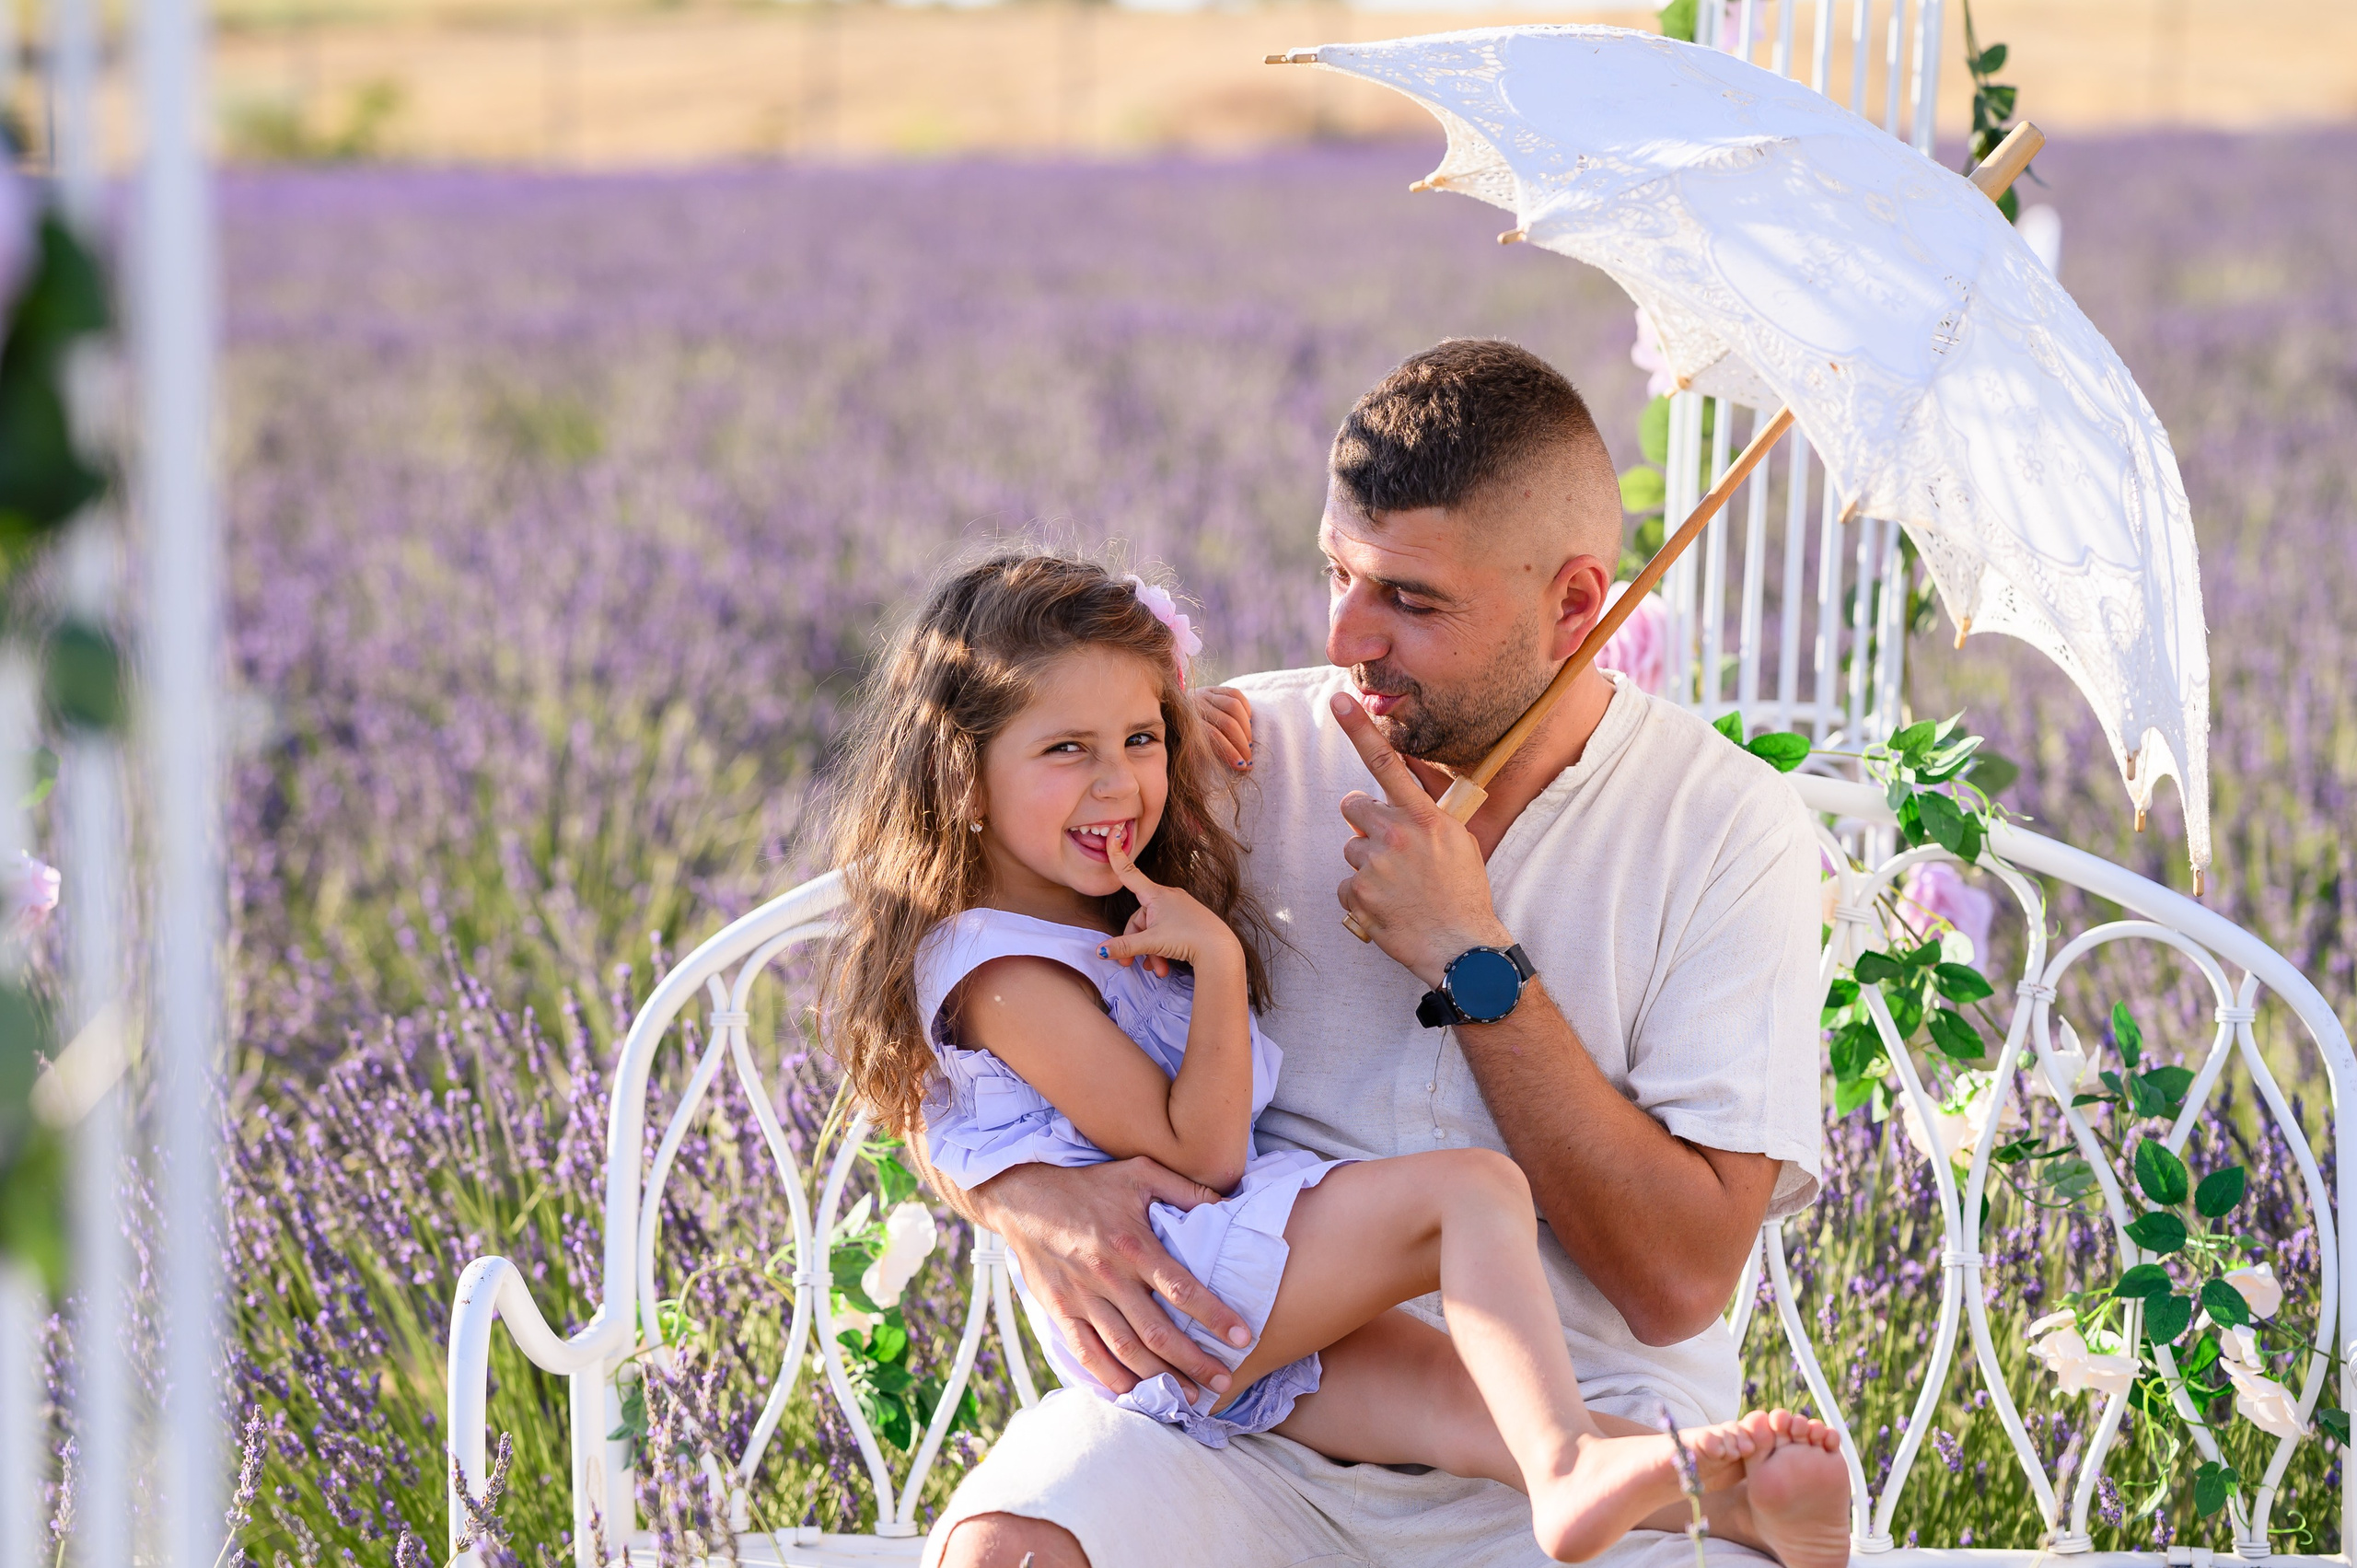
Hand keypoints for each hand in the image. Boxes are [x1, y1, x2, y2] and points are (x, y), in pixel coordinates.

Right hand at [967, 1157, 1251, 1396]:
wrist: (1024, 1197)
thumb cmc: (1088, 1186)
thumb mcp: (1140, 1173)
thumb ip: (1186, 1189)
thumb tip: (1230, 1199)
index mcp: (1134, 1245)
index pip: (1182, 1289)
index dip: (1215, 1316)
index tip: (1243, 1338)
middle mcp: (1109, 1277)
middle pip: (1157, 1332)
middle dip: (1194, 1362)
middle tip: (1223, 1381)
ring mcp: (1082, 1298)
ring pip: (1125, 1350)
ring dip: (1159, 1377)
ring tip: (1188, 1396)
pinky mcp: (1061, 1311)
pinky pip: (1087, 1354)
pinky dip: (1111, 1378)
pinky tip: (1134, 1394)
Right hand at [1100, 829, 1245, 979]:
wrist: (1220, 950)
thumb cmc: (1189, 939)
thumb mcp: (1152, 943)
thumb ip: (1124, 946)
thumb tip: (1100, 951)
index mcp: (1157, 895)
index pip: (1129, 873)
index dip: (1117, 855)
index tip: (1113, 834)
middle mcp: (1168, 897)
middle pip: (1139, 916)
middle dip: (1136, 942)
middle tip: (1130, 964)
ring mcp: (1180, 908)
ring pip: (1154, 929)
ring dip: (1151, 951)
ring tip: (1156, 969)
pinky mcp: (1189, 919)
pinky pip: (1167, 931)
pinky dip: (1162, 948)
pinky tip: (1164, 966)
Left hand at [1191, 686, 1253, 771]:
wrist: (1171, 713)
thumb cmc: (1183, 739)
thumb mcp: (1185, 749)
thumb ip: (1198, 755)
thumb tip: (1220, 769)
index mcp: (1187, 723)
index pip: (1213, 736)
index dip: (1230, 752)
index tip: (1242, 766)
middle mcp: (1195, 705)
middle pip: (1226, 723)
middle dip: (1242, 743)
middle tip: (1249, 758)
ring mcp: (1204, 694)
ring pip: (1234, 707)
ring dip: (1246, 727)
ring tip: (1249, 742)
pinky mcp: (1213, 687)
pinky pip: (1236, 694)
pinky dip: (1245, 709)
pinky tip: (1247, 723)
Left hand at [1329, 692, 1511, 985]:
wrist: (1461, 947)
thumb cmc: (1463, 891)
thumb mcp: (1458, 840)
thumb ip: (1429, 809)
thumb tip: (1405, 774)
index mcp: (1425, 819)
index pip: (1388, 765)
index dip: (1361, 730)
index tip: (1340, 700)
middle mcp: (1397, 837)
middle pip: (1353, 807)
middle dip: (1365, 823)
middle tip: (1389, 847)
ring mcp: (1374, 867)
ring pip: (1351, 849)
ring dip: (1367, 864)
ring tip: (1398, 886)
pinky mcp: (1357, 895)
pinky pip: (1345, 884)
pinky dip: (1361, 896)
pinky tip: (1387, 906)